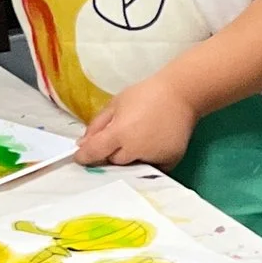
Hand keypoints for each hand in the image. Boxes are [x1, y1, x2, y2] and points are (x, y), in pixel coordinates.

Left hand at [78, 74, 196, 168]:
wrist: (182, 94)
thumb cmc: (146, 94)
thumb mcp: (116, 103)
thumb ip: (97, 125)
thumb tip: (82, 145)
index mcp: (119, 133)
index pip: (94, 152)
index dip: (84, 157)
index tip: (79, 158)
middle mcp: (135, 150)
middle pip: (113, 162)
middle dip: (111, 154)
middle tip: (116, 140)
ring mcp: (153, 158)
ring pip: (131, 167)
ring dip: (129, 159)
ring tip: (136, 142)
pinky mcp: (169, 162)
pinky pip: (151, 168)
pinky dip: (147, 161)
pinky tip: (150, 147)